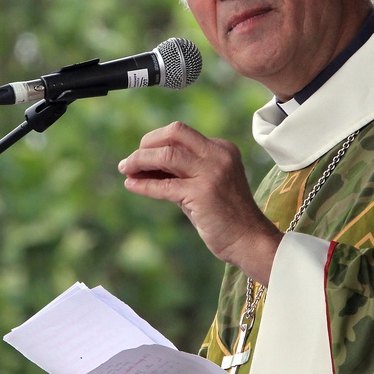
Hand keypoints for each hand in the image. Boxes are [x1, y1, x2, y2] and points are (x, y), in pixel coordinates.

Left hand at [118, 122, 281, 283]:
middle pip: (175, 132)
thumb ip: (179, 171)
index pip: (181, 134)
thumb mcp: (203, 183)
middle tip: (131, 160)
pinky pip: (164, 185)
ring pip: (167, 155)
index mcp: (221, 148)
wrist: (248, 240)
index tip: (141, 155)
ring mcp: (212, 172)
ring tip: (125, 169)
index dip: (156, 142)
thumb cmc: (223, 215)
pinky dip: (144, 184)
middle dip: (147, 143)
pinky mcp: (202, 193)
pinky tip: (131, 185)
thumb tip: (142, 164)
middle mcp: (218, 155)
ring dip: (140, 160)